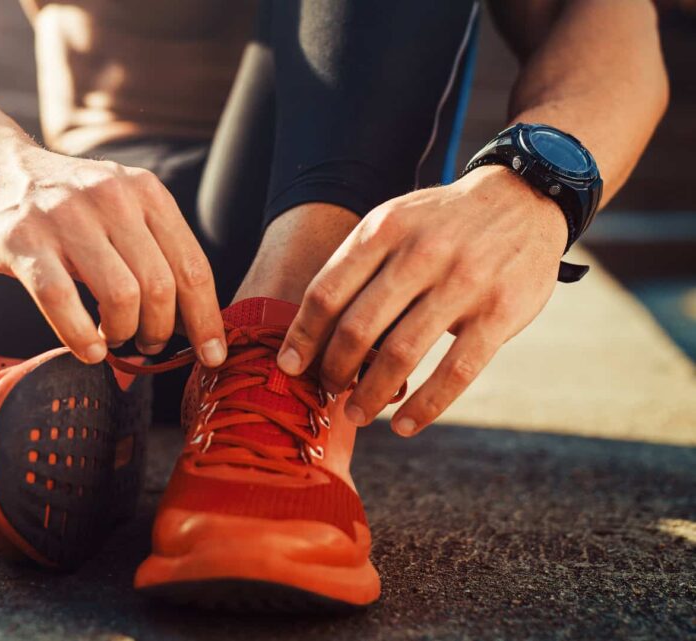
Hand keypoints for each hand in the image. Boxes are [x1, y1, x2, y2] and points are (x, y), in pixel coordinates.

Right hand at [0, 145, 226, 365]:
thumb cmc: (65, 206)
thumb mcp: (120, 209)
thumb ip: (154, 251)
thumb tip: (192, 322)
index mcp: (146, 191)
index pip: (192, 266)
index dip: (206, 320)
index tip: (213, 356)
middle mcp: (110, 197)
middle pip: (160, 286)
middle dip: (160, 331)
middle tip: (147, 344)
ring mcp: (65, 216)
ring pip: (120, 295)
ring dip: (122, 333)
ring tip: (113, 340)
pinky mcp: (23, 238)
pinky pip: (61, 300)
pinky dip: (79, 336)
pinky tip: (87, 350)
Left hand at [277, 165, 568, 435]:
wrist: (523, 197)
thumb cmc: (441, 223)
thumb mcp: (395, 221)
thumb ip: (359, 266)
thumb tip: (314, 331)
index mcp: (384, 230)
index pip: (326, 292)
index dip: (302, 336)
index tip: (288, 366)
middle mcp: (420, 254)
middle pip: (357, 328)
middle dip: (334, 369)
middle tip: (328, 389)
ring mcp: (463, 283)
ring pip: (401, 354)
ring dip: (371, 395)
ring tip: (356, 414)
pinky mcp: (500, 312)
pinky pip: (455, 371)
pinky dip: (425, 406)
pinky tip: (405, 425)